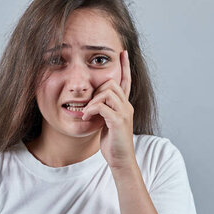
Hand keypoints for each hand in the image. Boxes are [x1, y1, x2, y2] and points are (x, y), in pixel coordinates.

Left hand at [81, 50, 135, 169]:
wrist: (121, 160)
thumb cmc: (113, 144)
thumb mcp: (107, 123)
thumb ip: (104, 111)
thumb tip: (94, 104)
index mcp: (125, 105)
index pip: (126, 81)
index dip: (125, 66)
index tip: (123, 52)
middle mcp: (127, 106)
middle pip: (112, 83)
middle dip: (97, 90)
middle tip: (88, 106)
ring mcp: (124, 113)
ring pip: (107, 92)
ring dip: (93, 100)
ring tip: (86, 112)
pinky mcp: (118, 121)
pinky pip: (102, 106)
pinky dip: (91, 109)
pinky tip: (86, 117)